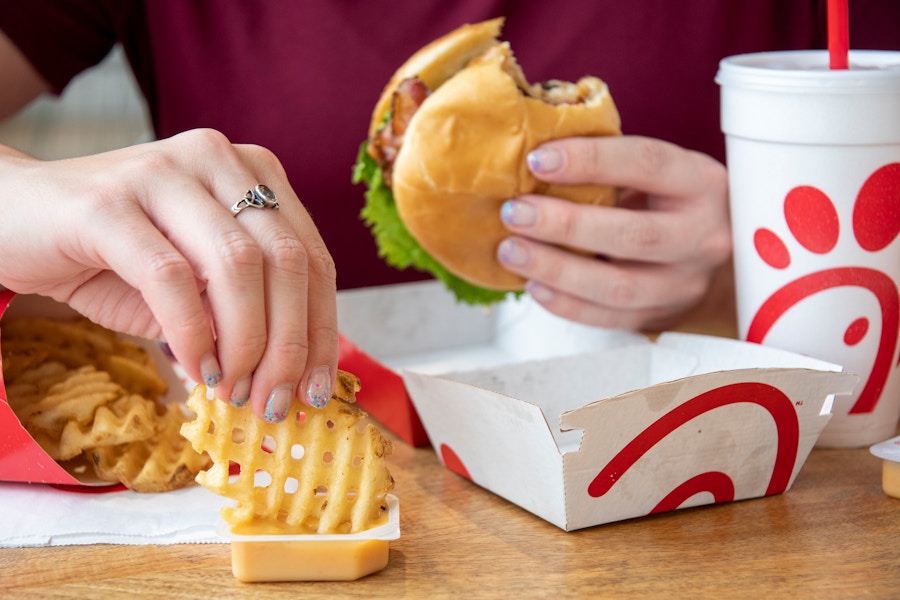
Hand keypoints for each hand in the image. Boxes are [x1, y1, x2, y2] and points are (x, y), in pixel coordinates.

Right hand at [0, 128, 338, 420]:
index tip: (318, 389)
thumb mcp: (197, 283)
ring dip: (246, 344)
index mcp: (252, 172)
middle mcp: (217, 158)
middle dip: (290, 345)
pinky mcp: (108, 202)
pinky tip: (195, 369)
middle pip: (286, 261)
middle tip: (274, 402)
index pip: (311, 257)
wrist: (12, 219)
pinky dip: (192, 333)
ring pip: (238, 266)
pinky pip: (171, 278)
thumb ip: (245, 310)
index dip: (322, 330)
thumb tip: (295, 377)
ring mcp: (163, 172)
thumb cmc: (114, 256)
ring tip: (234, 391)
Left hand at [497, 135, 730, 330]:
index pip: (646, 163)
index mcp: (700, 184)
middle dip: (564, 224)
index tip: (538, 160)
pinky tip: (534, 285)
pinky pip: (609, 318)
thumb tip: (535, 160)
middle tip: (516, 213)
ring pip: (617, 285)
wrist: (719, 259)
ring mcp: (684, 283)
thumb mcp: (659, 175)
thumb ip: (612, 167)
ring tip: (512, 252)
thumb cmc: (673, 204)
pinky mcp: (663, 315)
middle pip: (631, 235)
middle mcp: (701, 236)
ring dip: (555, 269)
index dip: (590, 160)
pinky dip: (565, 304)